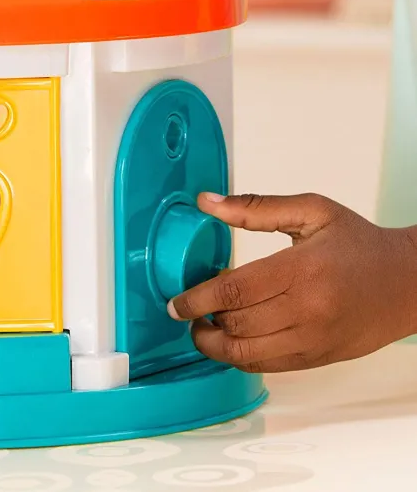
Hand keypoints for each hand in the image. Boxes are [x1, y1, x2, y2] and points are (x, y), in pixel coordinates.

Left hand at [168, 192, 416, 372]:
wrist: (409, 282)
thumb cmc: (358, 243)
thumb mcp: (311, 211)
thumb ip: (254, 208)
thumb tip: (205, 202)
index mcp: (302, 270)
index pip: (235, 291)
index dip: (196, 299)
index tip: (175, 302)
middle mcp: (308, 310)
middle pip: (237, 326)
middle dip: (202, 322)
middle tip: (187, 310)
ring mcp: (314, 340)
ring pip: (248, 355)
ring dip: (216, 346)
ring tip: (203, 329)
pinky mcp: (319, 359)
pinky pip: (268, 366)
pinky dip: (241, 358)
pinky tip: (232, 340)